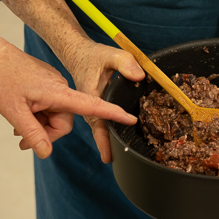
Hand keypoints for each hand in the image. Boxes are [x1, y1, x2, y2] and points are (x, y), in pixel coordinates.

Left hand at [0, 0, 145, 161]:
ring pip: (55, 116)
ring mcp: (53, 86)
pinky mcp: (46, 85)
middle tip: (22, 141)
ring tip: (17, 128)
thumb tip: (46, 153)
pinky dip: (37, 116)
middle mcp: (60, 88)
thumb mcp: (13, 111)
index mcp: (58, 91)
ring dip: (39, 126)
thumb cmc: (0, 77)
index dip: (111, 114)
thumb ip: (32, 133)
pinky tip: (21, 116)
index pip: (91, 105)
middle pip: (65, 122)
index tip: (131, 118)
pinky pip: (48, 107)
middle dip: (46, 134)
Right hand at [60, 37, 144, 162]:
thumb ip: (125, 63)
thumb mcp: (111, 54)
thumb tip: (140, 76)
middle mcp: (88, 108)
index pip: (100, 120)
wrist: (78, 54)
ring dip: (110, 143)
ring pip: (101, 131)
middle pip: (100, 132)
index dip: (109, 134)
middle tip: (121, 163)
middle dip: (108, 148)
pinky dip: (110, 134)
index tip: (112, 152)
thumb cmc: (93, 55)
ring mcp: (91, 111)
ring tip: (121, 159)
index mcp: (90, 96)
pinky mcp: (95, 111)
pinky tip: (120, 143)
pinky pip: (103, 126)